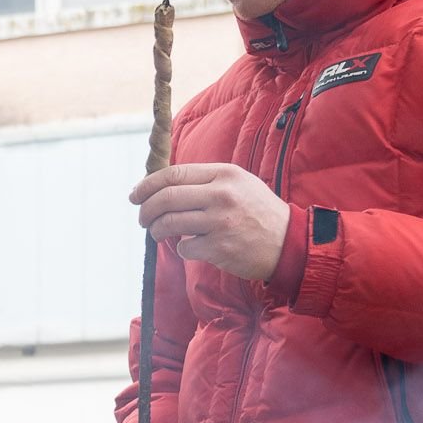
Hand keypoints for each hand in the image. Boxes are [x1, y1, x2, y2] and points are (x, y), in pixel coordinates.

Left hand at [132, 163, 290, 281]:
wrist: (288, 241)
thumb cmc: (258, 211)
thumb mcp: (238, 183)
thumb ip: (205, 180)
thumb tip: (163, 185)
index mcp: (223, 174)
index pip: (173, 174)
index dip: (147, 185)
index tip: (135, 194)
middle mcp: (221, 195)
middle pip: (166, 198)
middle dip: (145, 210)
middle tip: (141, 218)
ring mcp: (220, 222)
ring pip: (169, 224)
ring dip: (157, 230)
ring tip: (159, 232)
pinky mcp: (219, 248)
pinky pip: (185, 247)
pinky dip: (182, 248)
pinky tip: (193, 246)